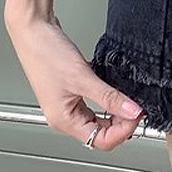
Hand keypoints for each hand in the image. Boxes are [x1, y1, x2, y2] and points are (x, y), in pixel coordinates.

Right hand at [4, 13, 145, 150]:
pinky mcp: (73, 91)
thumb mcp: (83, 77)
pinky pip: (96, 104)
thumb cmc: (46, 53)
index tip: (137, 115)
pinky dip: (110, 101)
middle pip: (101, 133)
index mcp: (63, 120)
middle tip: (137, 107)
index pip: (99, 141)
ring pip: (99, 119)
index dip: (122, 131)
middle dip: (122, 123)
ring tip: (130, 100)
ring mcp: (68, 104)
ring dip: (117, 113)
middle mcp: (65, 117)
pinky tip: (118, 92)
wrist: (33, 30)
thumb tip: (132, 112)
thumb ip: (109, 97)